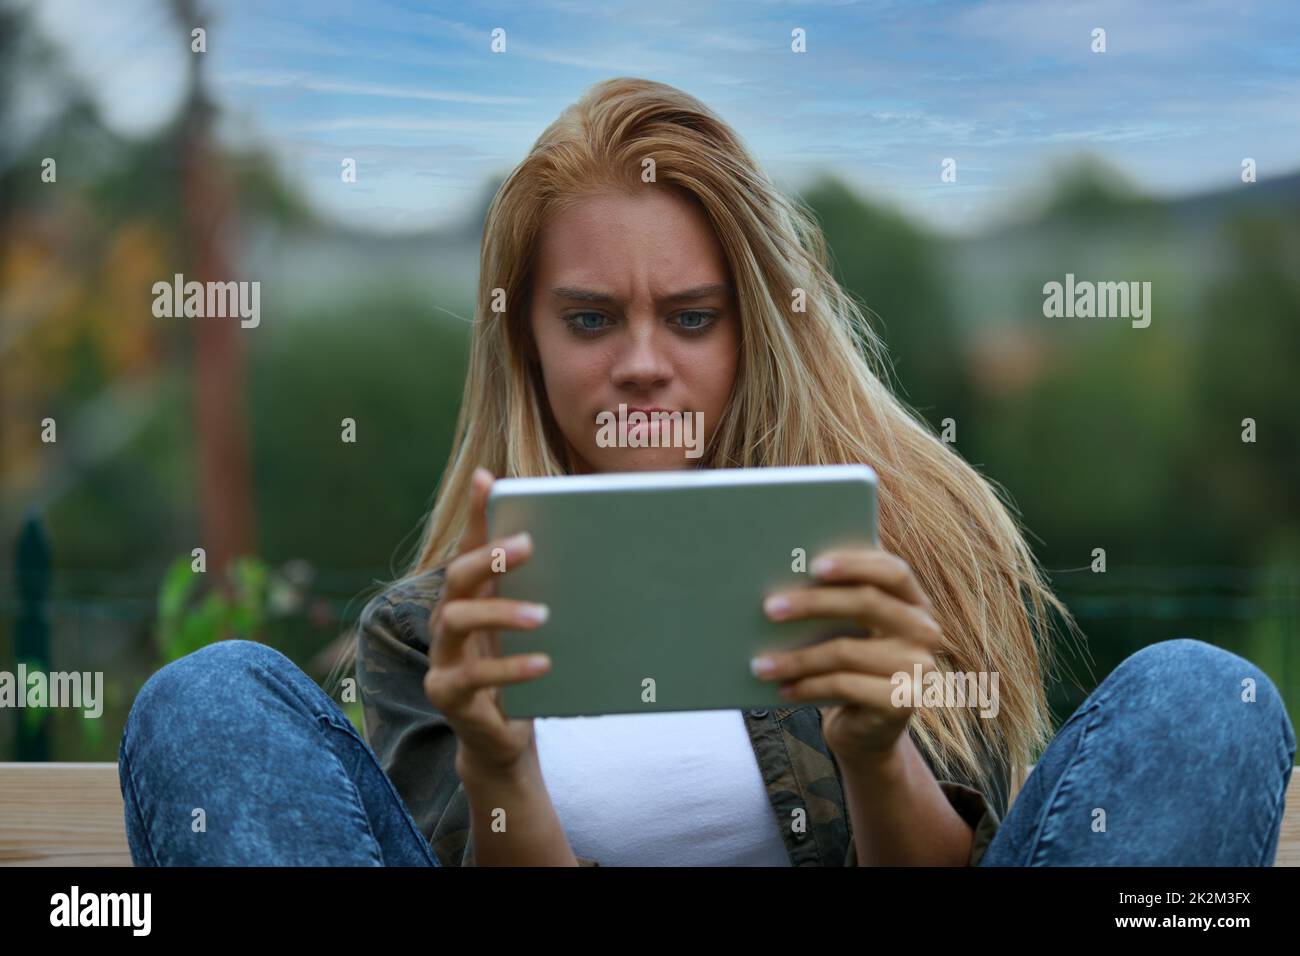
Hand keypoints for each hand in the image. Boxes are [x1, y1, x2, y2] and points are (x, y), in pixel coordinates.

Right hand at [423, 467, 550, 777]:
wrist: (502, 736)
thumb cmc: (522, 667)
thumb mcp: (532, 624)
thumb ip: (545, 588)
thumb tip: (583, 544)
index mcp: (469, 595)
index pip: (468, 544)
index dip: (475, 511)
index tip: (488, 479)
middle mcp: (447, 618)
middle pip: (456, 576)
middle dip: (491, 558)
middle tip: (528, 545)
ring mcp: (442, 656)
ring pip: (458, 621)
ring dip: (502, 613)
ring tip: (543, 616)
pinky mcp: (448, 693)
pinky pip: (475, 677)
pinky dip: (512, 668)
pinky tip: (545, 663)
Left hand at [751, 548, 943, 766]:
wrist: (869, 731)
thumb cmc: (850, 668)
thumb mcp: (849, 632)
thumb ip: (835, 604)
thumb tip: (784, 582)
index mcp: (913, 602)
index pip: (892, 571)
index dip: (855, 563)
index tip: (812, 565)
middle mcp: (924, 631)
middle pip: (867, 602)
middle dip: (813, 603)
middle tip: (769, 608)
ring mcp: (918, 668)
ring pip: (846, 650)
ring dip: (797, 658)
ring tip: (760, 663)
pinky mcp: (904, 702)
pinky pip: (845, 686)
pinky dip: (808, 686)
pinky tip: (783, 689)